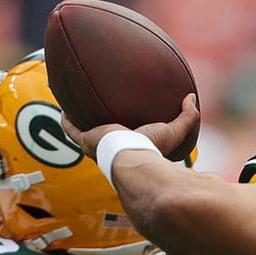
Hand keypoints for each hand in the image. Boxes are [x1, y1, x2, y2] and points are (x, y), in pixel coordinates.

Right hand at [61, 93, 200, 160]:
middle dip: (97, 123)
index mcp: (127, 147)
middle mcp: (109, 147)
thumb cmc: (153, 148)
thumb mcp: (173, 130)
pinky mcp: (85, 139)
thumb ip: (187, 117)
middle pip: (101, 133)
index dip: (122, 129)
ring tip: (75, 104)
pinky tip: (62, 107)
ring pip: (82, 130)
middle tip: (96, 108)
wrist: (134, 157)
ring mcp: (95, 144)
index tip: (122, 119)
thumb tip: (192, 98)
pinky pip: (70, 129)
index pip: (123, 138)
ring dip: (78, 119)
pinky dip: (66, 119)